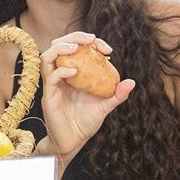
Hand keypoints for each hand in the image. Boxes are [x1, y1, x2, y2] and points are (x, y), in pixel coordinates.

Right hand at [41, 32, 133, 158]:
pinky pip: (50, 77)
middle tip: (90, 39)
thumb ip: (116, 95)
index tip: (106, 48)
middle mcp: (61, 75)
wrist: (73, 142)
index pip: (76, 49)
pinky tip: (74, 73)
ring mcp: (53, 85)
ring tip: (76, 48)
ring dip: (61, 48)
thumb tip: (131, 82)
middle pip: (58, 46)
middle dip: (74, 37)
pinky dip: (61, 71)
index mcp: (73, 74)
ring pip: (48, 57)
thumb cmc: (86, 123)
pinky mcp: (48, 95)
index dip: (89, 43)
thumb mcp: (105, 107)